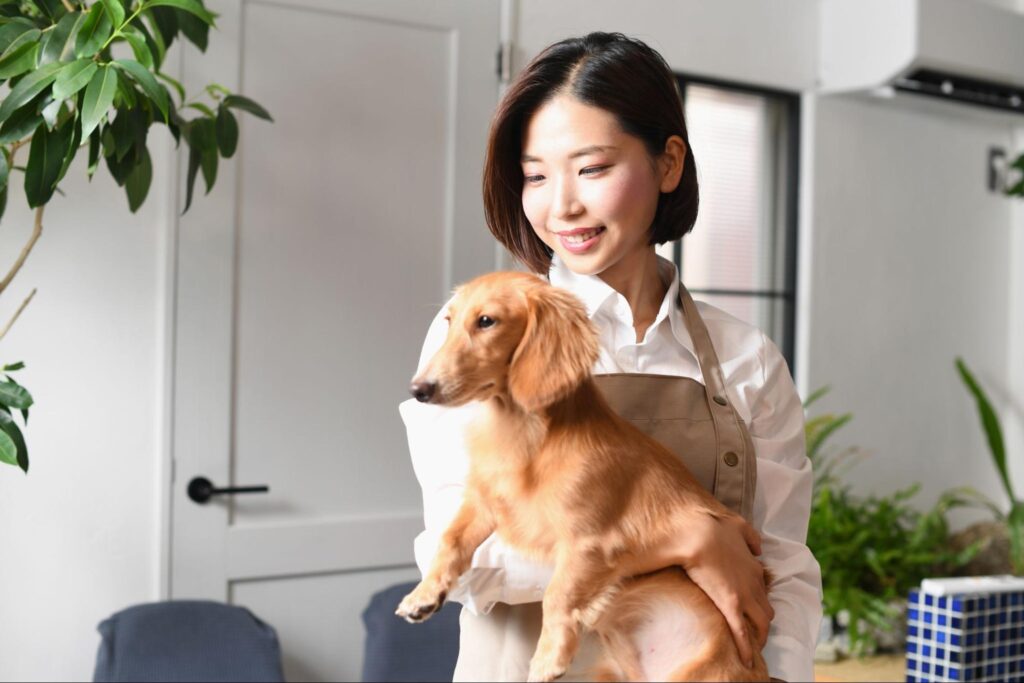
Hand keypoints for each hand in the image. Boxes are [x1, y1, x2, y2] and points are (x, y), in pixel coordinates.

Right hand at [675, 511, 773, 667]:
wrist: (698, 532)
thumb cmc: (713, 525)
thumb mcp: (739, 525)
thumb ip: (751, 538)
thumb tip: (759, 547)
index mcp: (754, 567)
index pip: (763, 591)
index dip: (758, 602)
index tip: (752, 610)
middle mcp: (754, 583)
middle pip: (767, 611)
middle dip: (762, 624)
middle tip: (753, 633)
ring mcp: (745, 595)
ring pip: (762, 623)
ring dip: (758, 636)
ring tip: (752, 647)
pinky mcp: (731, 604)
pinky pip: (742, 632)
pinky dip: (746, 648)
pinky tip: (747, 660)